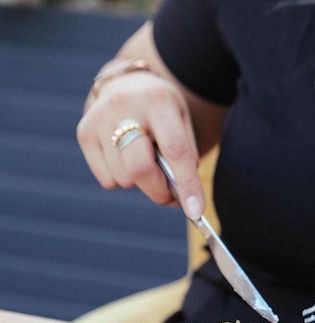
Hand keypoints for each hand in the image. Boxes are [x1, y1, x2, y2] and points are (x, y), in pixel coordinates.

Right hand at [77, 70, 204, 218]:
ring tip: (143, 159)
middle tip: (169, 194)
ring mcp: (99, 119)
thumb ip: (185, 158)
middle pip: (140, 169)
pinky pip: (107, 180)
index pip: (175, 150)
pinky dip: (120, 178)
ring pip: (124, 180)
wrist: (128, 84)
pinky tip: (124, 157)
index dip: (187, 185)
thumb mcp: (182, 121)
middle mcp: (124, 106)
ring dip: (139, 181)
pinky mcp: (84, 133)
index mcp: (158, 101)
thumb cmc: (162, 111)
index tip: (196, 212)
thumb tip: (183, 202)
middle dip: (158, 191)